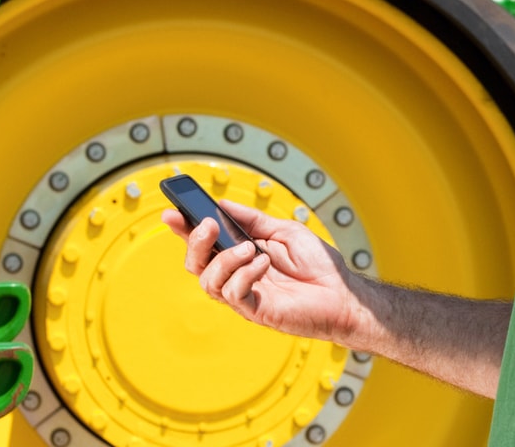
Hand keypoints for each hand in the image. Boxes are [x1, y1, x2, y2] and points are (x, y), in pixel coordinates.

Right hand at [162, 200, 361, 343]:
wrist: (343, 293)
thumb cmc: (318, 265)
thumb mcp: (284, 230)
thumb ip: (253, 220)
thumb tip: (221, 204)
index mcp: (242, 255)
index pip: (206, 243)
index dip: (185, 229)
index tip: (172, 213)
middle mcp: (238, 275)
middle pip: (196, 264)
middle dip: (195, 243)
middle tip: (209, 225)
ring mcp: (245, 295)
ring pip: (208, 282)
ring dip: (224, 260)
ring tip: (251, 249)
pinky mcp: (255, 310)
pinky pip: (233, 294)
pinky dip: (245, 274)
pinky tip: (264, 265)